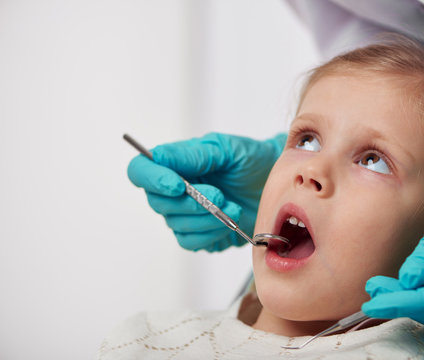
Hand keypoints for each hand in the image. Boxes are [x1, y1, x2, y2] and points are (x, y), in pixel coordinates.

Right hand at [127, 132, 286, 251]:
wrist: (278, 185)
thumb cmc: (251, 160)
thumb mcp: (225, 149)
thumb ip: (193, 154)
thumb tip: (158, 156)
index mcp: (175, 164)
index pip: (141, 172)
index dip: (152, 179)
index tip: (176, 185)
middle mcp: (174, 191)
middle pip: (158, 203)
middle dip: (191, 202)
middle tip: (220, 196)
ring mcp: (185, 215)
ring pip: (177, 225)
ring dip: (206, 218)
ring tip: (233, 207)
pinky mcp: (201, 235)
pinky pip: (192, 242)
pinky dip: (212, 233)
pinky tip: (230, 221)